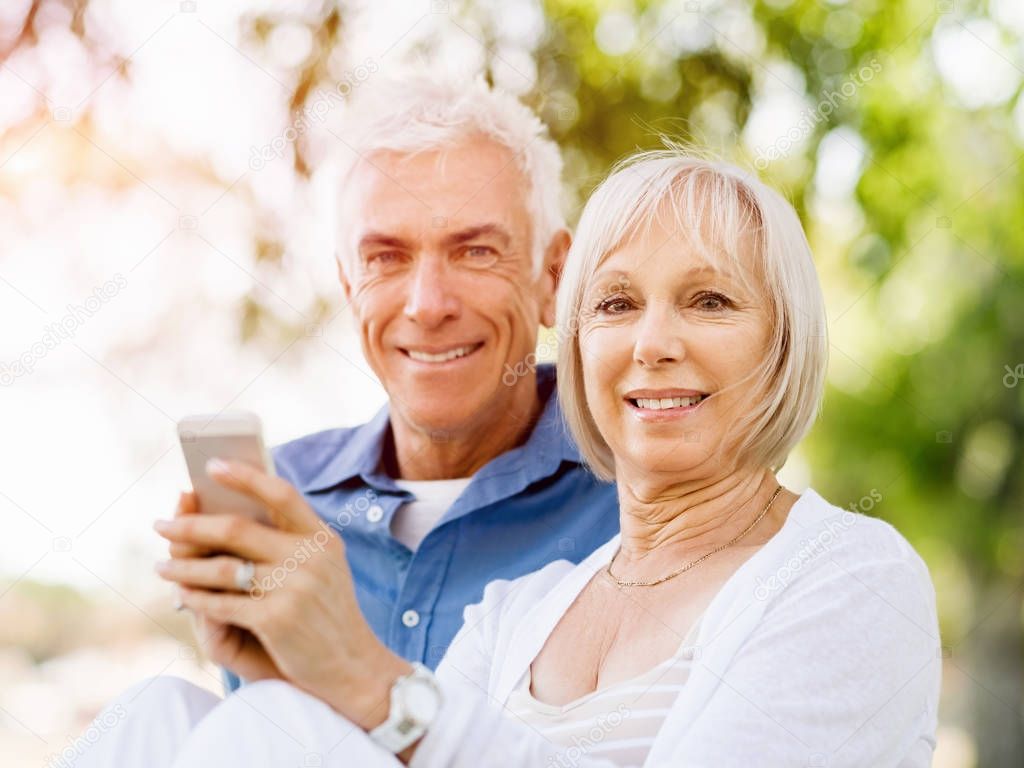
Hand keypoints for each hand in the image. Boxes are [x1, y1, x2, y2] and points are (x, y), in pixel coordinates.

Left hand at [155, 460, 409, 728]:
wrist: (353, 666)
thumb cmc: (327, 614)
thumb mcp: (322, 569)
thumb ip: (289, 543)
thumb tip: (226, 516)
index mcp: (321, 537)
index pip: (280, 493)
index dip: (244, 476)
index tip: (211, 466)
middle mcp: (310, 556)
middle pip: (236, 528)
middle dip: (190, 526)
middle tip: (161, 525)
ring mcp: (294, 587)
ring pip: (221, 568)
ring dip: (183, 567)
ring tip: (161, 566)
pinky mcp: (277, 619)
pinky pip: (221, 603)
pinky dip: (196, 599)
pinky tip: (181, 596)